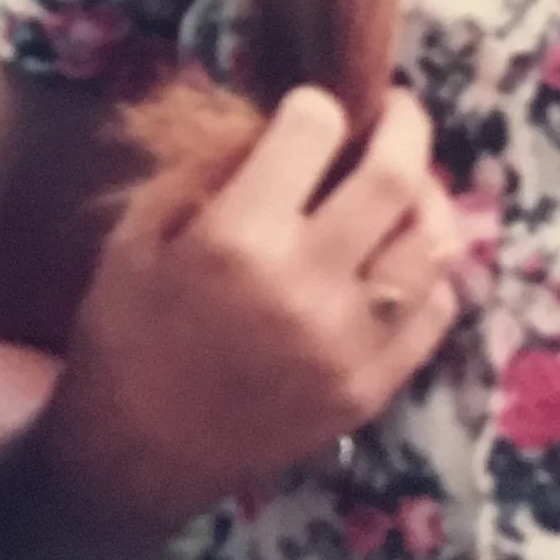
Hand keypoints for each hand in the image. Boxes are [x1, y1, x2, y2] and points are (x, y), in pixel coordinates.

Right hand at [41, 85, 461, 548]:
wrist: (133, 454)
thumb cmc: (125, 331)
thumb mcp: (137, 232)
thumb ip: (208, 174)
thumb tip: (278, 130)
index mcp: (237, 238)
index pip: (314, 130)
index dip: (316, 106)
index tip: (313, 108)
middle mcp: (305, 286)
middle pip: (394, 178)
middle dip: (403, 126)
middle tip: (395, 112)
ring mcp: (348, 345)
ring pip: (432, 245)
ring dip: (428, 198)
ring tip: (409, 185)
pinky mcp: (370, 391)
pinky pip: (434, 315)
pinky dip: (431, 274)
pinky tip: (405, 258)